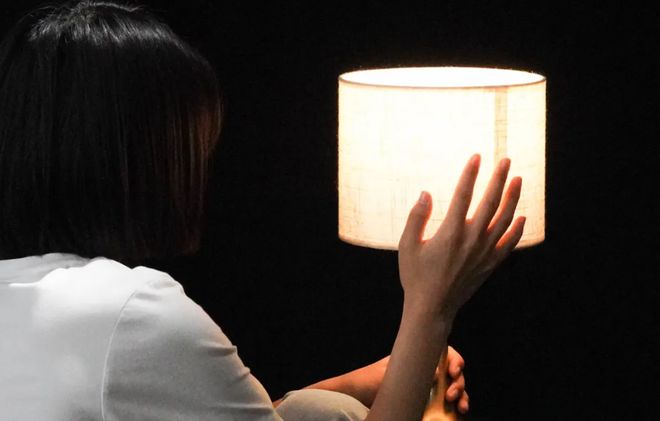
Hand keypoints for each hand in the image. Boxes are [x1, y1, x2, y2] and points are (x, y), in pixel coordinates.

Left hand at [335, 345, 468, 410]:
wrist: (354, 396)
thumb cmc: (367, 380)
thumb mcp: (386, 374)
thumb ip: (408, 375)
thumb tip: (436, 375)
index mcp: (418, 361)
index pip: (444, 354)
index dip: (454, 360)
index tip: (454, 371)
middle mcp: (425, 374)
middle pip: (452, 373)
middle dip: (459, 382)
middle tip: (452, 395)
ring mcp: (427, 390)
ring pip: (452, 390)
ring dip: (461, 397)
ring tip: (460, 407)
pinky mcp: (425, 407)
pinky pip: (445, 407)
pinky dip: (455, 410)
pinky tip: (458, 414)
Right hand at [398, 154, 525, 319]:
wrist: (432, 308)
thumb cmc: (415, 276)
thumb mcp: (407, 246)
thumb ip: (416, 218)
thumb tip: (426, 193)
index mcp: (450, 232)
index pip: (463, 195)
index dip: (470, 174)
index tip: (476, 157)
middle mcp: (471, 239)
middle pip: (490, 202)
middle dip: (499, 179)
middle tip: (505, 160)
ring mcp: (484, 252)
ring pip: (504, 219)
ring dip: (512, 198)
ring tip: (518, 179)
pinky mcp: (490, 264)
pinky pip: (509, 243)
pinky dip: (517, 229)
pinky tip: (521, 216)